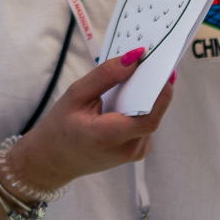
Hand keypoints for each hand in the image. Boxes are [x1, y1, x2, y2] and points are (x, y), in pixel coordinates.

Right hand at [7, 46, 175, 191]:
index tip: (166, 72)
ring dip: (146, 98)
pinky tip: (128, 98)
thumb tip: (133, 59)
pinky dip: (140, 109)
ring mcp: (135, 153)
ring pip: (150, 118)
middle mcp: (127, 149)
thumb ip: (105, 77)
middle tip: (152, 64)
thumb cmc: (59, 128)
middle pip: (151, 115)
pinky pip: (145, 125)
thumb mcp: (75, 95)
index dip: (162, 96)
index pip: (148, 119)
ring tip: (137, 78)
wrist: (53, 160)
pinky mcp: (137, 150)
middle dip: (153, 89)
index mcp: (108, 137)